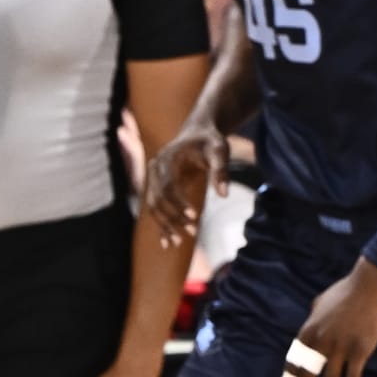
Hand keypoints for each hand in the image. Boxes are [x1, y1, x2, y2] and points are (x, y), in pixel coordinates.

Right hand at [148, 119, 228, 249]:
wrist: (197, 134)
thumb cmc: (210, 142)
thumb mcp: (220, 151)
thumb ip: (221, 170)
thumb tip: (224, 195)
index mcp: (167, 158)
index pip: (168, 186)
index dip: (178, 203)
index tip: (194, 217)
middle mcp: (155, 168)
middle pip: (158, 198)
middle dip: (173, 217)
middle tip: (193, 231)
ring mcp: (152, 178)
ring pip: (154, 206)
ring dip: (165, 225)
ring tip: (179, 242)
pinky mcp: (156, 186)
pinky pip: (155, 208)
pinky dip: (160, 225)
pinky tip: (167, 243)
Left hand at [281, 260, 376, 376]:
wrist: (370, 285)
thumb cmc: (345, 292)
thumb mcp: (319, 304)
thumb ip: (312, 321)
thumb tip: (309, 333)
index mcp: (308, 330)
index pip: (294, 363)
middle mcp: (321, 341)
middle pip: (307, 375)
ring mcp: (340, 346)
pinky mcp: (360, 350)